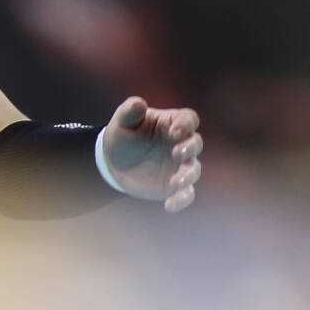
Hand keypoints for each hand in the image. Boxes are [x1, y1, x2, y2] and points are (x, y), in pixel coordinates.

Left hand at [101, 96, 202, 212]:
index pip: (189, 119)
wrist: (113, 162)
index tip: (174, 131)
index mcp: (172, 123)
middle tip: (177, 153)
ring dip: (188, 176)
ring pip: (194, 169)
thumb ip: (130, 111)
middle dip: (190, 148)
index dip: (186, 124)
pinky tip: (169, 206)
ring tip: (175, 182)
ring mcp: (180, 165)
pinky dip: (182, 200)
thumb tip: (138, 103)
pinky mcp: (175, 185)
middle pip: (196, 143)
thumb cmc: (122, 135)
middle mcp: (181, 143)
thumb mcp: (122, 121)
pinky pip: (186, 193)